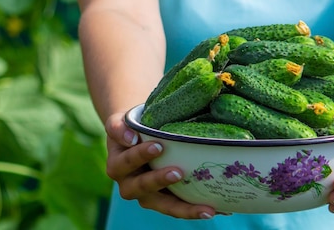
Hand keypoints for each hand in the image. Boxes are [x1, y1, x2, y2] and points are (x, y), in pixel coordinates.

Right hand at [104, 112, 218, 218]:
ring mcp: (147, 196)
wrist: (135, 140)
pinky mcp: (164, 201)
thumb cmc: (130, 129)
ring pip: (164, 205)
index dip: (140, 156)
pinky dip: (196, 210)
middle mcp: (129, 185)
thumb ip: (118, 127)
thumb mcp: (119, 123)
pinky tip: (216, 209)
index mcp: (117, 166)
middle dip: (160, 180)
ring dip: (184, 208)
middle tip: (178, 172)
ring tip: (206, 208)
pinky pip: (179, 209)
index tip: (158, 146)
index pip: (126, 162)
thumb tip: (131, 137)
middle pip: (142, 187)